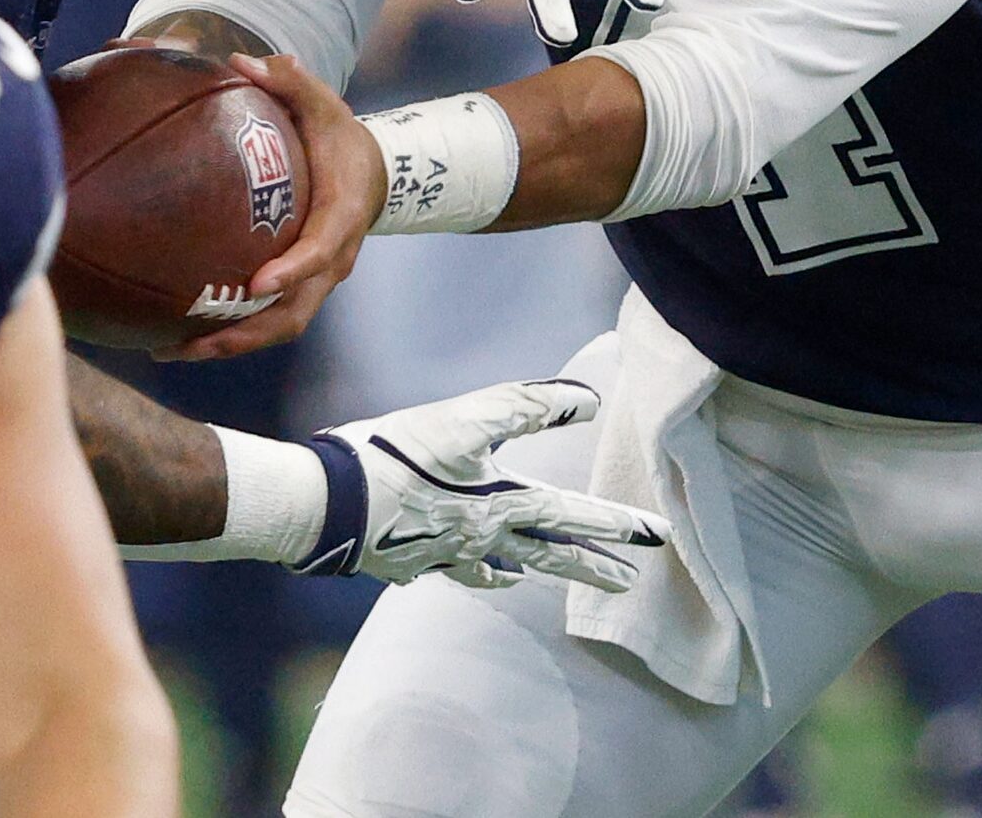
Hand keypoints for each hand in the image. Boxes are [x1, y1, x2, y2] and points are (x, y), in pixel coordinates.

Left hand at [156, 53, 382, 361]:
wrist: (374, 174)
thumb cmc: (340, 138)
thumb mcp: (324, 104)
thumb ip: (290, 81)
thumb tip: (241, 61)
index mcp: (340, 218)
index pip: (320, 252)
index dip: (292, 272)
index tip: (257, 283)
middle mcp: (332, 262)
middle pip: (293, 313)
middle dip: (245, 333)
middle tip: (192, 341)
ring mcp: (317, 283)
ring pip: (278, 326)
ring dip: (228, 344)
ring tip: (169, 349)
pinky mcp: (299, 290)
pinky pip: (267, 320)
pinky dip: (228, 333)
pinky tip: (179, 334)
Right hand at [302, 378, 669, 591]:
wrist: (324, 504)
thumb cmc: (395, 454)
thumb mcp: (467, 418)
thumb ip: (530, 406)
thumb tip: (590, 400)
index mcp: (500, 506)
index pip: (573, 518)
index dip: (617, 525)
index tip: (658, 538)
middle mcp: (481, 540)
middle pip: (548, 556)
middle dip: (592, 567)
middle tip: (629, 581)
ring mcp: (444, 557)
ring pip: (502, 569)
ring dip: (536, 572)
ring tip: (554, 578)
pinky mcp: (409, 563)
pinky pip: (455, 572)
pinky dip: (478, 573)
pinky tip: (480, 573)